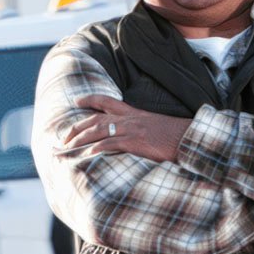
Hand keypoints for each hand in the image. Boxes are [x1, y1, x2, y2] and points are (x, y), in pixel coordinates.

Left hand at [59, 94, 189, 162]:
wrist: (191, 138)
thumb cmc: (178, 136)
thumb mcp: (157, 127)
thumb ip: (144, 129)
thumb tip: (138, 137)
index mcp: (134, 113)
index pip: (108, 101)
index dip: (90, 99)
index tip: (77, 101)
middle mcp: (129, 118)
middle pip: (95, 118)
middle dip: (76, 127)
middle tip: (62, 138)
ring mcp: (131, 129)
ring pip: (98, 131)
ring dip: (79, 139)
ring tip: (66, 148)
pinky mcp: (135, 142)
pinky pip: (110, 144)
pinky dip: (96, 148)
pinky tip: (87, 154)